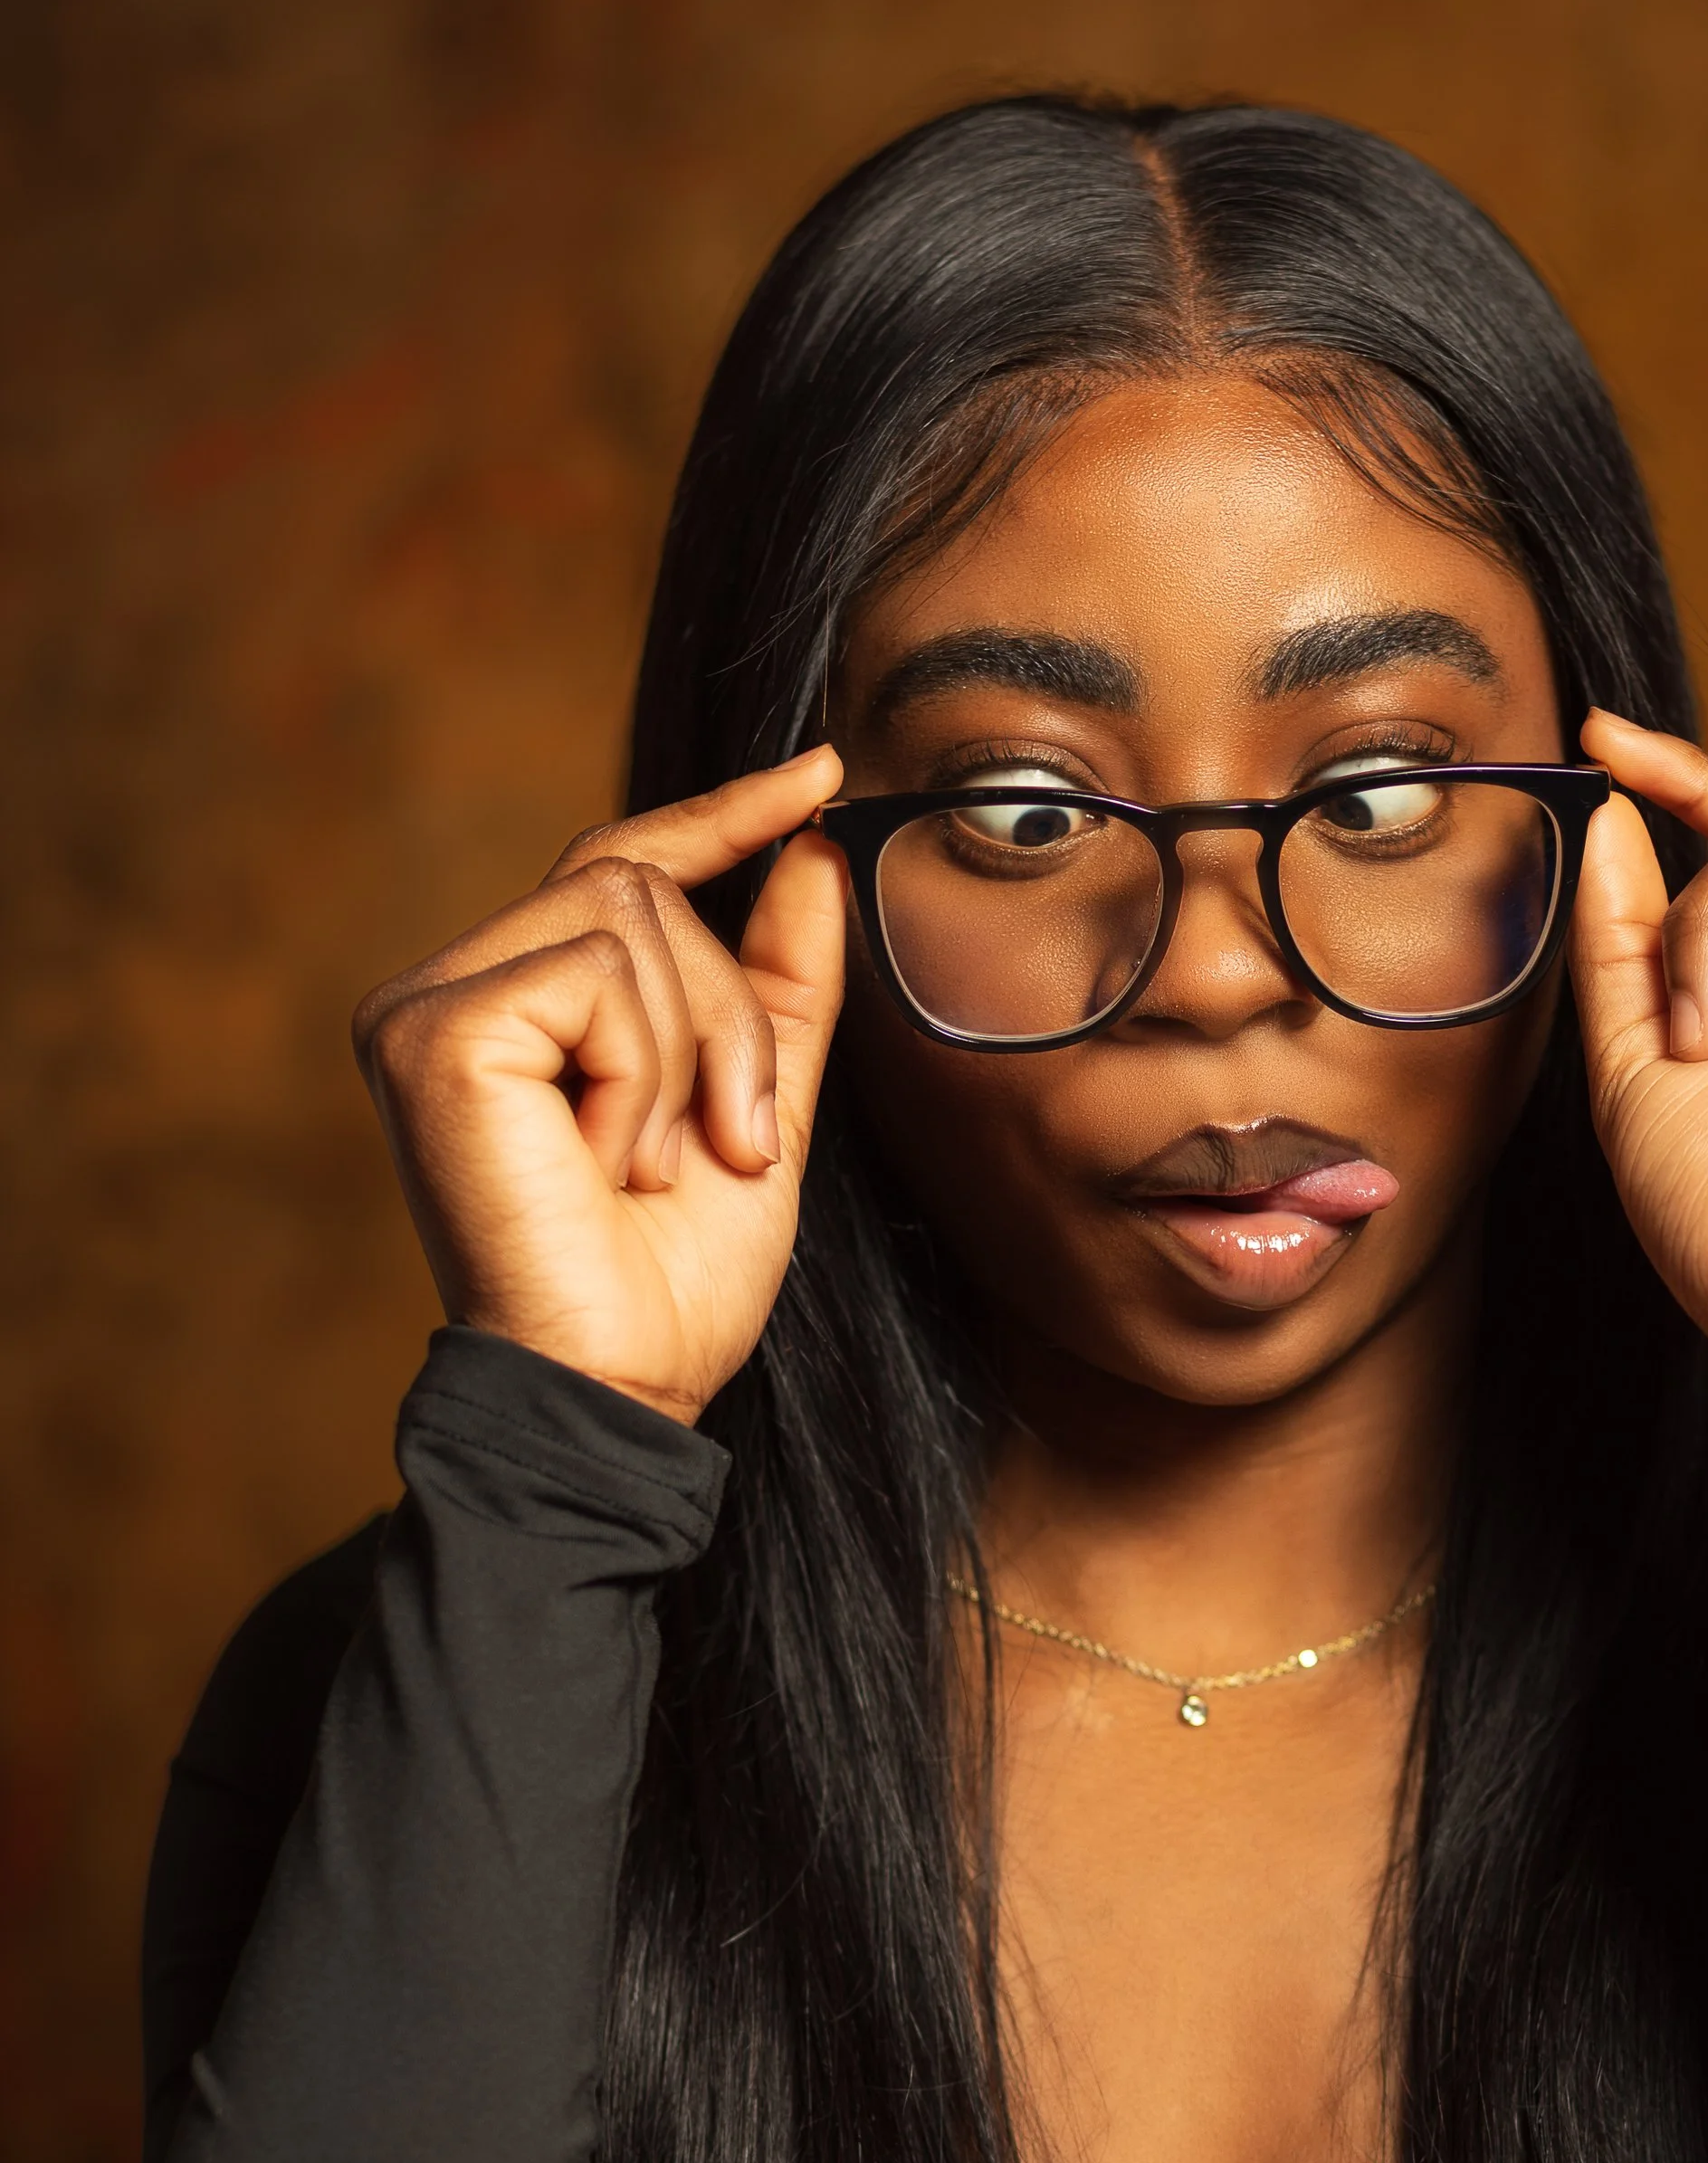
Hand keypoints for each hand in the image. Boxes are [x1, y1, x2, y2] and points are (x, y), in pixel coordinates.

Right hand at [353, 747, 848, 1425]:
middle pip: (641, 883)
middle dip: (728, 1014)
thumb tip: (819, 847)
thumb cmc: (671, 1280)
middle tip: (730, 1146)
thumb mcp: (762, 1106)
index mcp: (516, 1002)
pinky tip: (606, 1161)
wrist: (622, 1385)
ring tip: (657, 1166)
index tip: (824, 777)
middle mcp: (452, 987)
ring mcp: (427, 1003)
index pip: (621, 861)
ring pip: (630, 913)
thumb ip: (780, 983)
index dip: (724, 815)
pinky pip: (597, 972)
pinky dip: (642, 1073)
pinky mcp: (432, 1030)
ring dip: (694, 1053)